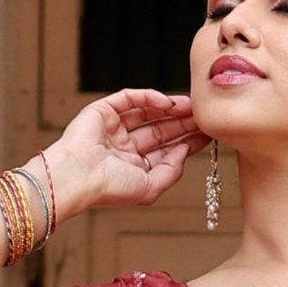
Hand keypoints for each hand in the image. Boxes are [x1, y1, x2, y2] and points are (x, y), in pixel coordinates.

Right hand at [44, 89, 205, 218]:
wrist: (79, 176)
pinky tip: (167, 103)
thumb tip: (186, 151)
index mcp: (135, 167)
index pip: (166, 150)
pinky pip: (131, 98)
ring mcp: (115, 127)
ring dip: (170, 108)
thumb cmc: (110, 188)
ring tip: (191, 106)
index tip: (207, 135)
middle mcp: (125, 147)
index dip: (187, 141)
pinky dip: (149, 98)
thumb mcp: (150, 188)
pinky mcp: (104, 110)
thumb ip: (171, 171)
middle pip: (161, 130)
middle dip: (183, 123)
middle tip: (204, 116)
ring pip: (148, 112)